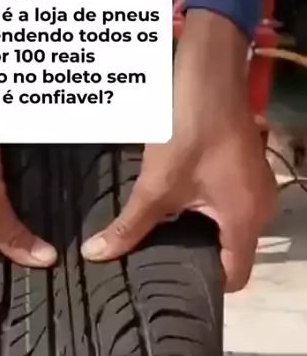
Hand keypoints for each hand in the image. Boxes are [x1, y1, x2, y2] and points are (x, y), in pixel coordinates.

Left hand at [81, 11, 277, 292]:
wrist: (210, 71)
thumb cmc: (188, 129)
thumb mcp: (155, 184)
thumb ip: (129, 226)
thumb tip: (95, 255)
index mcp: (245, 220)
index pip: (236, 277)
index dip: (205, 284)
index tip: (173, 282)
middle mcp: (260, 209)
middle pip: (232, 254)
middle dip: (198, 259)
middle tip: (160, 264)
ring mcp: (257, 188)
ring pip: (230, 230)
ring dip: (200, 234)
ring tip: (164, 240)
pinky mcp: (248, 171)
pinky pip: (231, 207)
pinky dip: (207, 213)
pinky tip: (177, 210)